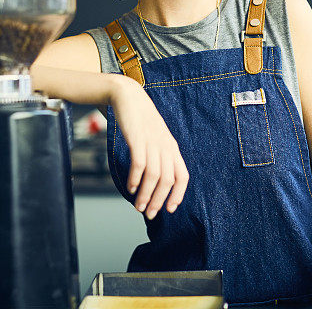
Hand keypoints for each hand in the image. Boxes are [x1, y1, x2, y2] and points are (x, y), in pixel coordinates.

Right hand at [107, 74, 188, 219]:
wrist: (129, 97)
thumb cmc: (141, 121)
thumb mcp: (155, 139)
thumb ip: (158, 157)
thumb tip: (154, 182)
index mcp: (172, 148)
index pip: (182, 176)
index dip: (178, 194)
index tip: (169, 210)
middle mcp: (165, 146)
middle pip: (168, 180)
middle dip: (159, 200)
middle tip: (149, 214)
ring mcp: (152, 142)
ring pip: (154, 175)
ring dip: (146, 194)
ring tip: (138, 206)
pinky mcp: (138, 138)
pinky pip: (139, 163)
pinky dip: (136, 179)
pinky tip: (131, 188)